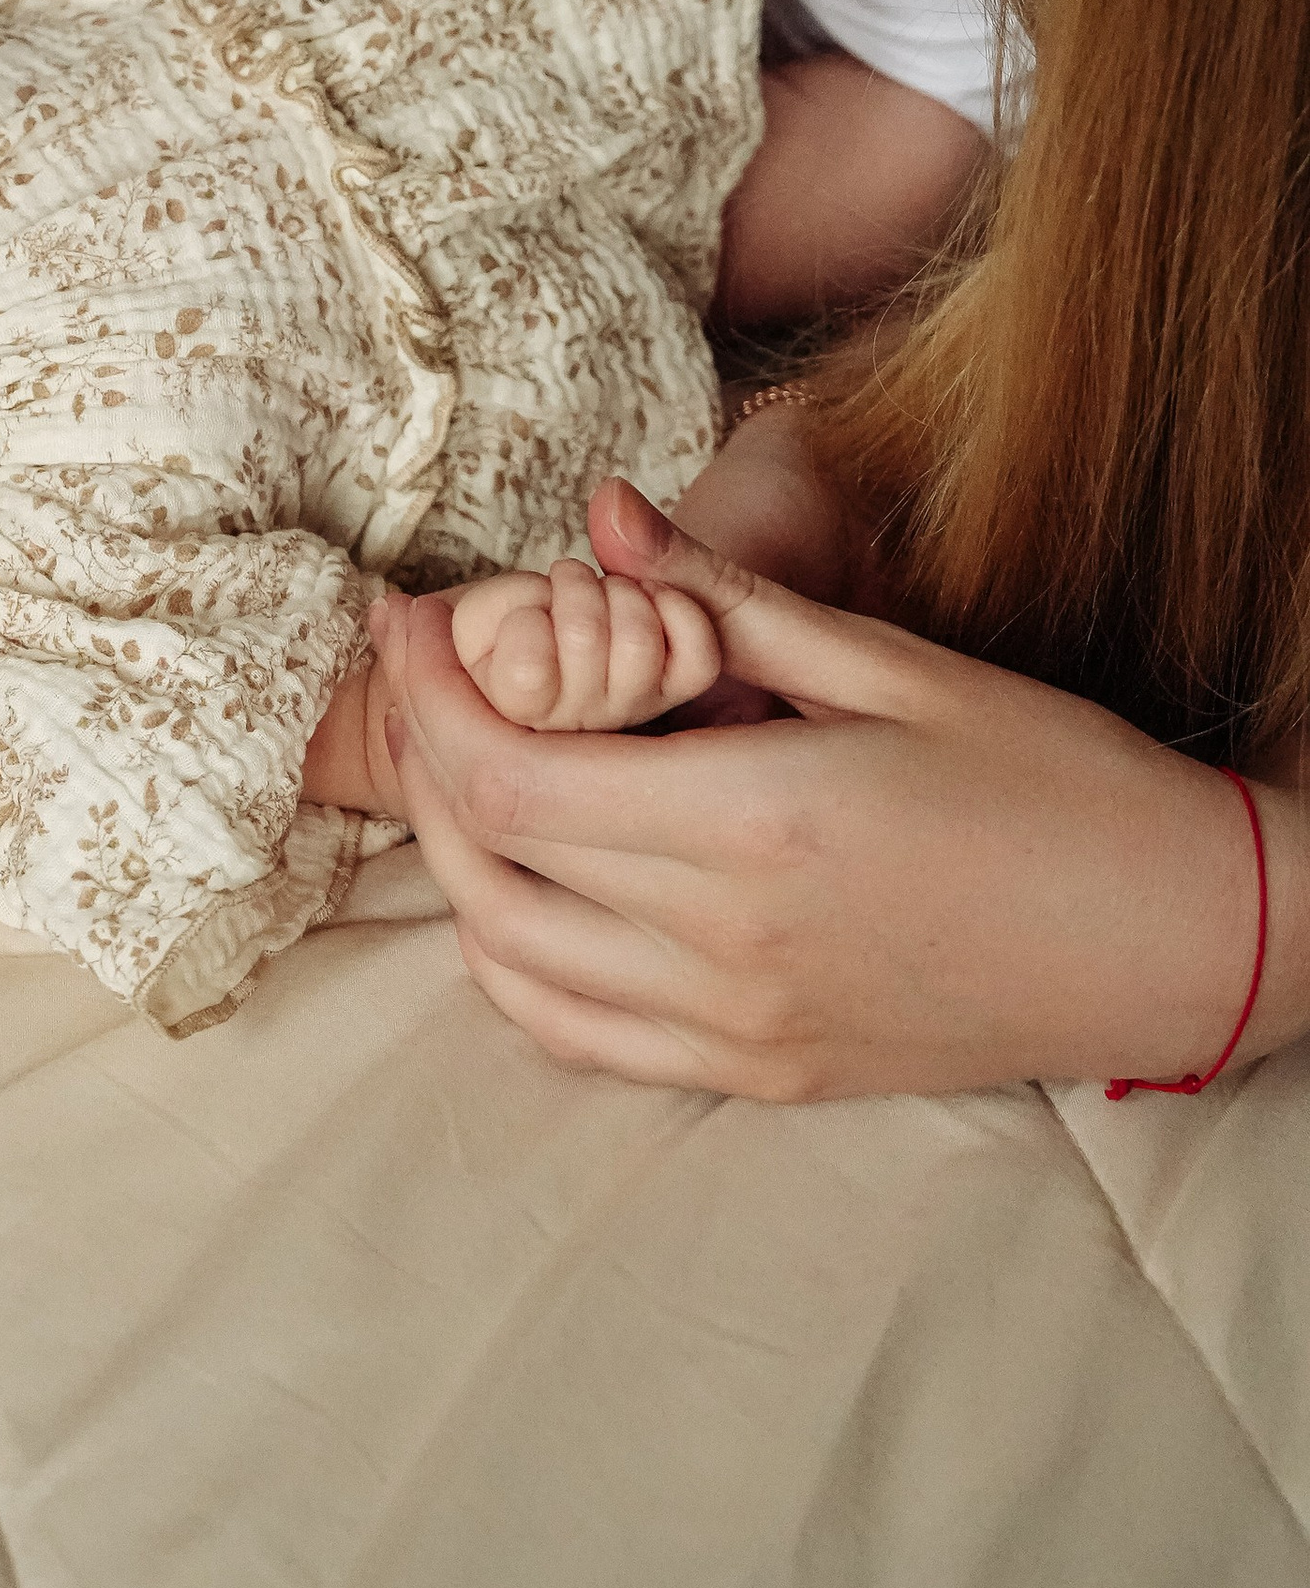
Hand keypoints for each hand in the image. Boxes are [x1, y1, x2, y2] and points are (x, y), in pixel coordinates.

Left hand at [371, 484, 1294, 1099]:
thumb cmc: (1050, 777)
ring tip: (469, 763)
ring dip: (459, 864)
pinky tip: (534, 880)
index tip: (408, 620)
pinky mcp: (763, 1076)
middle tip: (427, 670)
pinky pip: (584, 1037)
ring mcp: (740, 1030)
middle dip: (428, 760)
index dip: (432, 698)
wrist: (1179, 940)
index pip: (511, 780)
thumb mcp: (889, 662)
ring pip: (514, 967)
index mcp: (754, 829)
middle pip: (491, 867)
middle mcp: (726, 949)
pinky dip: (520, 961)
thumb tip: (598, 512)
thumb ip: (720, 597)